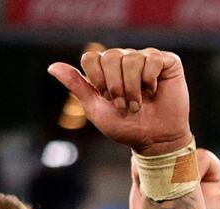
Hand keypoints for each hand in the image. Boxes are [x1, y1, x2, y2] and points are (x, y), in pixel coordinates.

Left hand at [48, 48, 193, 155]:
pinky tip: (154, 91)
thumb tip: (52, 67)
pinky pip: (153, 59)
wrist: (156, 141)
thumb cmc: (127, 128)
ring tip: (139, 104)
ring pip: (131, 59)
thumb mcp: (96, 109)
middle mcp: (125, 60)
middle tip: (125, 105)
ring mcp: (146, 59)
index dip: (97, 79)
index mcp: (107, 69)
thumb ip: (77, 87)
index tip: (107, 99)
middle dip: (115, 86)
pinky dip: (150, 79)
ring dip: (133, 87)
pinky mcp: (168, 63)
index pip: (91, 58)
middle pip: (110, 56)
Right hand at [131, 148, 219, 208]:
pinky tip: (147, 191)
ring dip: (160, 177)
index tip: (195, 192)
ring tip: (162, 194)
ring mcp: (163, 158)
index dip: (197, 174)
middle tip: (177, 195)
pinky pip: (140, 162)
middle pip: (180, 153)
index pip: (202, 157)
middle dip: (178, 176)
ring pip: (159, 155)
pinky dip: (143, 178)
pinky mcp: (140, 163)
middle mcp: (186, 157)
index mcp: (208, 164)